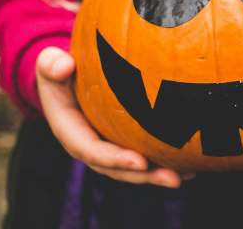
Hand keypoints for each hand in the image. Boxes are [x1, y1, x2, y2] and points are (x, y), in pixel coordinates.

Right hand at [36, 47, 184, 187]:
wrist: (67, 76)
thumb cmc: (60, 69)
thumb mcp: (49, 64)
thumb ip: (50, 65)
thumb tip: (63, 65)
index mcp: (72, 133)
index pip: (92, 151)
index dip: (115, 160)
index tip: (140, 162)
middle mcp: (91, 146)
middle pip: (117, 168)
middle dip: (145, 176)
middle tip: (173, 178)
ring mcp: (108, 146)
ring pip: (134, 167)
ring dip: (160, 173)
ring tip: (189, 175)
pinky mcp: (122, 141)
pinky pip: (144, 153)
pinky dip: (166, 158)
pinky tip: (193, 159)